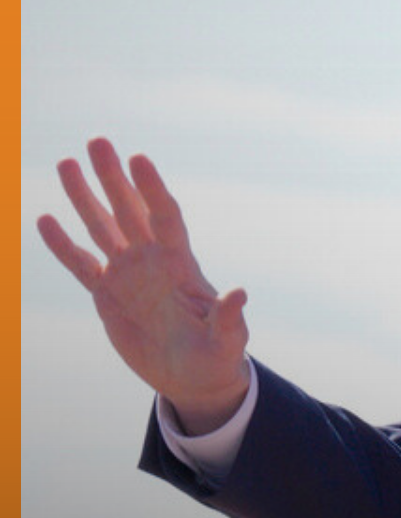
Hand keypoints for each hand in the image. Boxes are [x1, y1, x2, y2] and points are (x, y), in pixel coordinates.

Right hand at [38, 139, 250, 433]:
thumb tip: (239, 293)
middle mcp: (152, 262)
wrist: (193, 377)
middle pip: (130, 211)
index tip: (138, 159)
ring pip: (102, 228)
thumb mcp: (227, 341)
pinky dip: (63, 245)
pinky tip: (45, 219)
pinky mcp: (107, 296)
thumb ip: (229, 318)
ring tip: (66, 163)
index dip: (152, 190)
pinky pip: (80, 265)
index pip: (165, 218)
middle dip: (113, 177)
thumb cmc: (218, 357)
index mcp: (182, 266)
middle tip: (97, 140)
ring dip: (84, 197)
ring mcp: (128, 276)